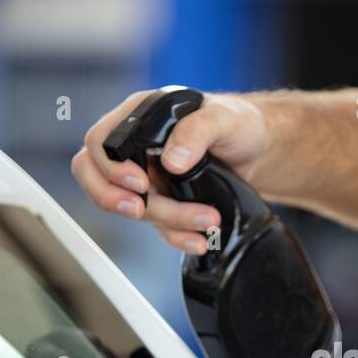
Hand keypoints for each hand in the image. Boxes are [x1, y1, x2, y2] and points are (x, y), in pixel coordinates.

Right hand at [70, 88, 269, 254]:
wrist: (259, 150)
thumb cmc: (238, 123)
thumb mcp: (224, 118)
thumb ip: (198, 130)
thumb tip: (172, 160)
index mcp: (140, 118)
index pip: (100, 142)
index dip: (110, 166)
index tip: (140, 182)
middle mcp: (137, 149)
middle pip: (98, 178)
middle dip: (114, 199)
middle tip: (141, 210)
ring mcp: (149, 178)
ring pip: (134, 208)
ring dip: (168, 220)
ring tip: (206, 220)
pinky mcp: (165, 202)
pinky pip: (159, 226)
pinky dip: (178, 237)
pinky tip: (198, 240)